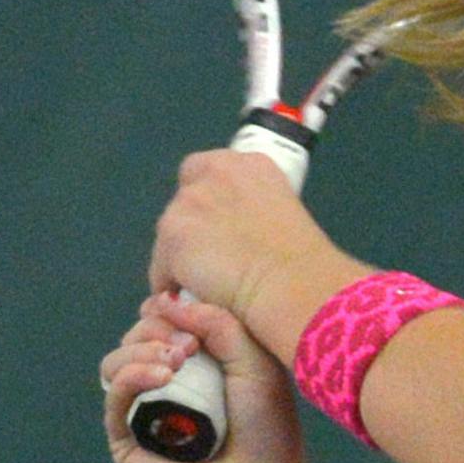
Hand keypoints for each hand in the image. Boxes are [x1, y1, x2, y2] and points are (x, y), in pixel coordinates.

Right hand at [101, 292, 315, 462]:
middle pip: (140, 335)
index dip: (175, 307)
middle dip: (158, 327)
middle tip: (189, 345)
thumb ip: (217, 322)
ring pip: (117, 360)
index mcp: (206, 367)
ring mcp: (148, 413)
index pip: (171, 320)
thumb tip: (166, 300)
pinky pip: (114, 396)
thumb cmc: (268, 435)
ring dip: (141, 348)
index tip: (192, 311)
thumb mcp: (255, 363)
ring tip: (176, 362)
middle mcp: (174, 388)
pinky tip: (161, 377)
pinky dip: (131, 376)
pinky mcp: (128, 441)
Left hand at [147, 149, 330, 321]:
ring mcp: (189, 202)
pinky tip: (195, 298)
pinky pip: (161, 269)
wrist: (291, 283)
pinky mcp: (172, 236)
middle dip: (193, 229)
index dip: (207, 201)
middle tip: (214, 259)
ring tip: (206, 284)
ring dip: (182, 258)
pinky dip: (174, 285)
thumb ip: (252, 207)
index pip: (204, 169)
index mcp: (248, 164)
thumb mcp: (284, 214)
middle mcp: (214, 172)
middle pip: (183, 201)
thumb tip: (236, 228)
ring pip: (169, 236)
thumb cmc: (302, 261)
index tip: (217, 227)